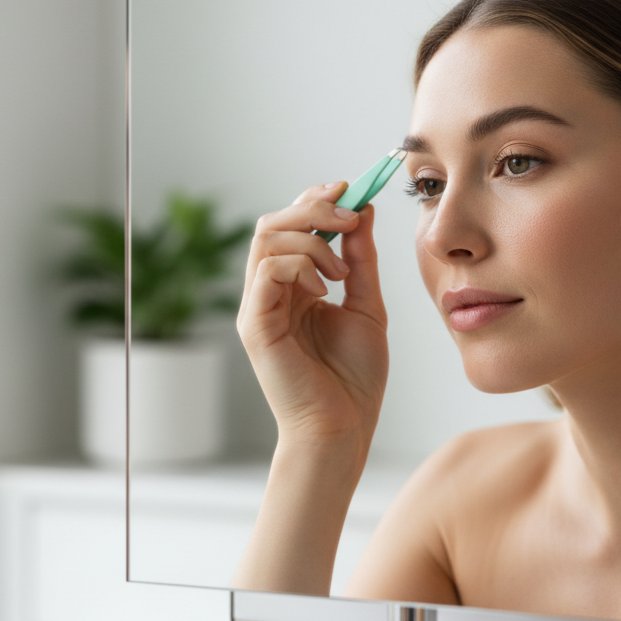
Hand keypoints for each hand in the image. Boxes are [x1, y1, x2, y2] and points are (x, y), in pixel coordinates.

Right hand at [237, 182, 389, 449]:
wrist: (343, 430)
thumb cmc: (353, 381)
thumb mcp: (367, 306)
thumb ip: (362, 260)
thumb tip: (363, 211)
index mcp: (292, 287)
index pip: (292, 224)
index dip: (318, 199)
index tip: (352, 190)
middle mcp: (268, 292)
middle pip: (272, 222)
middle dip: (314, 207)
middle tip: (350, 215)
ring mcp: (257, 307)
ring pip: (266, 238)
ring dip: (312, 238)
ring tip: (343, 270)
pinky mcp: (254, 324)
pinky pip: (268, 269)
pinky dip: (301, 264)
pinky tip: (327, 289)